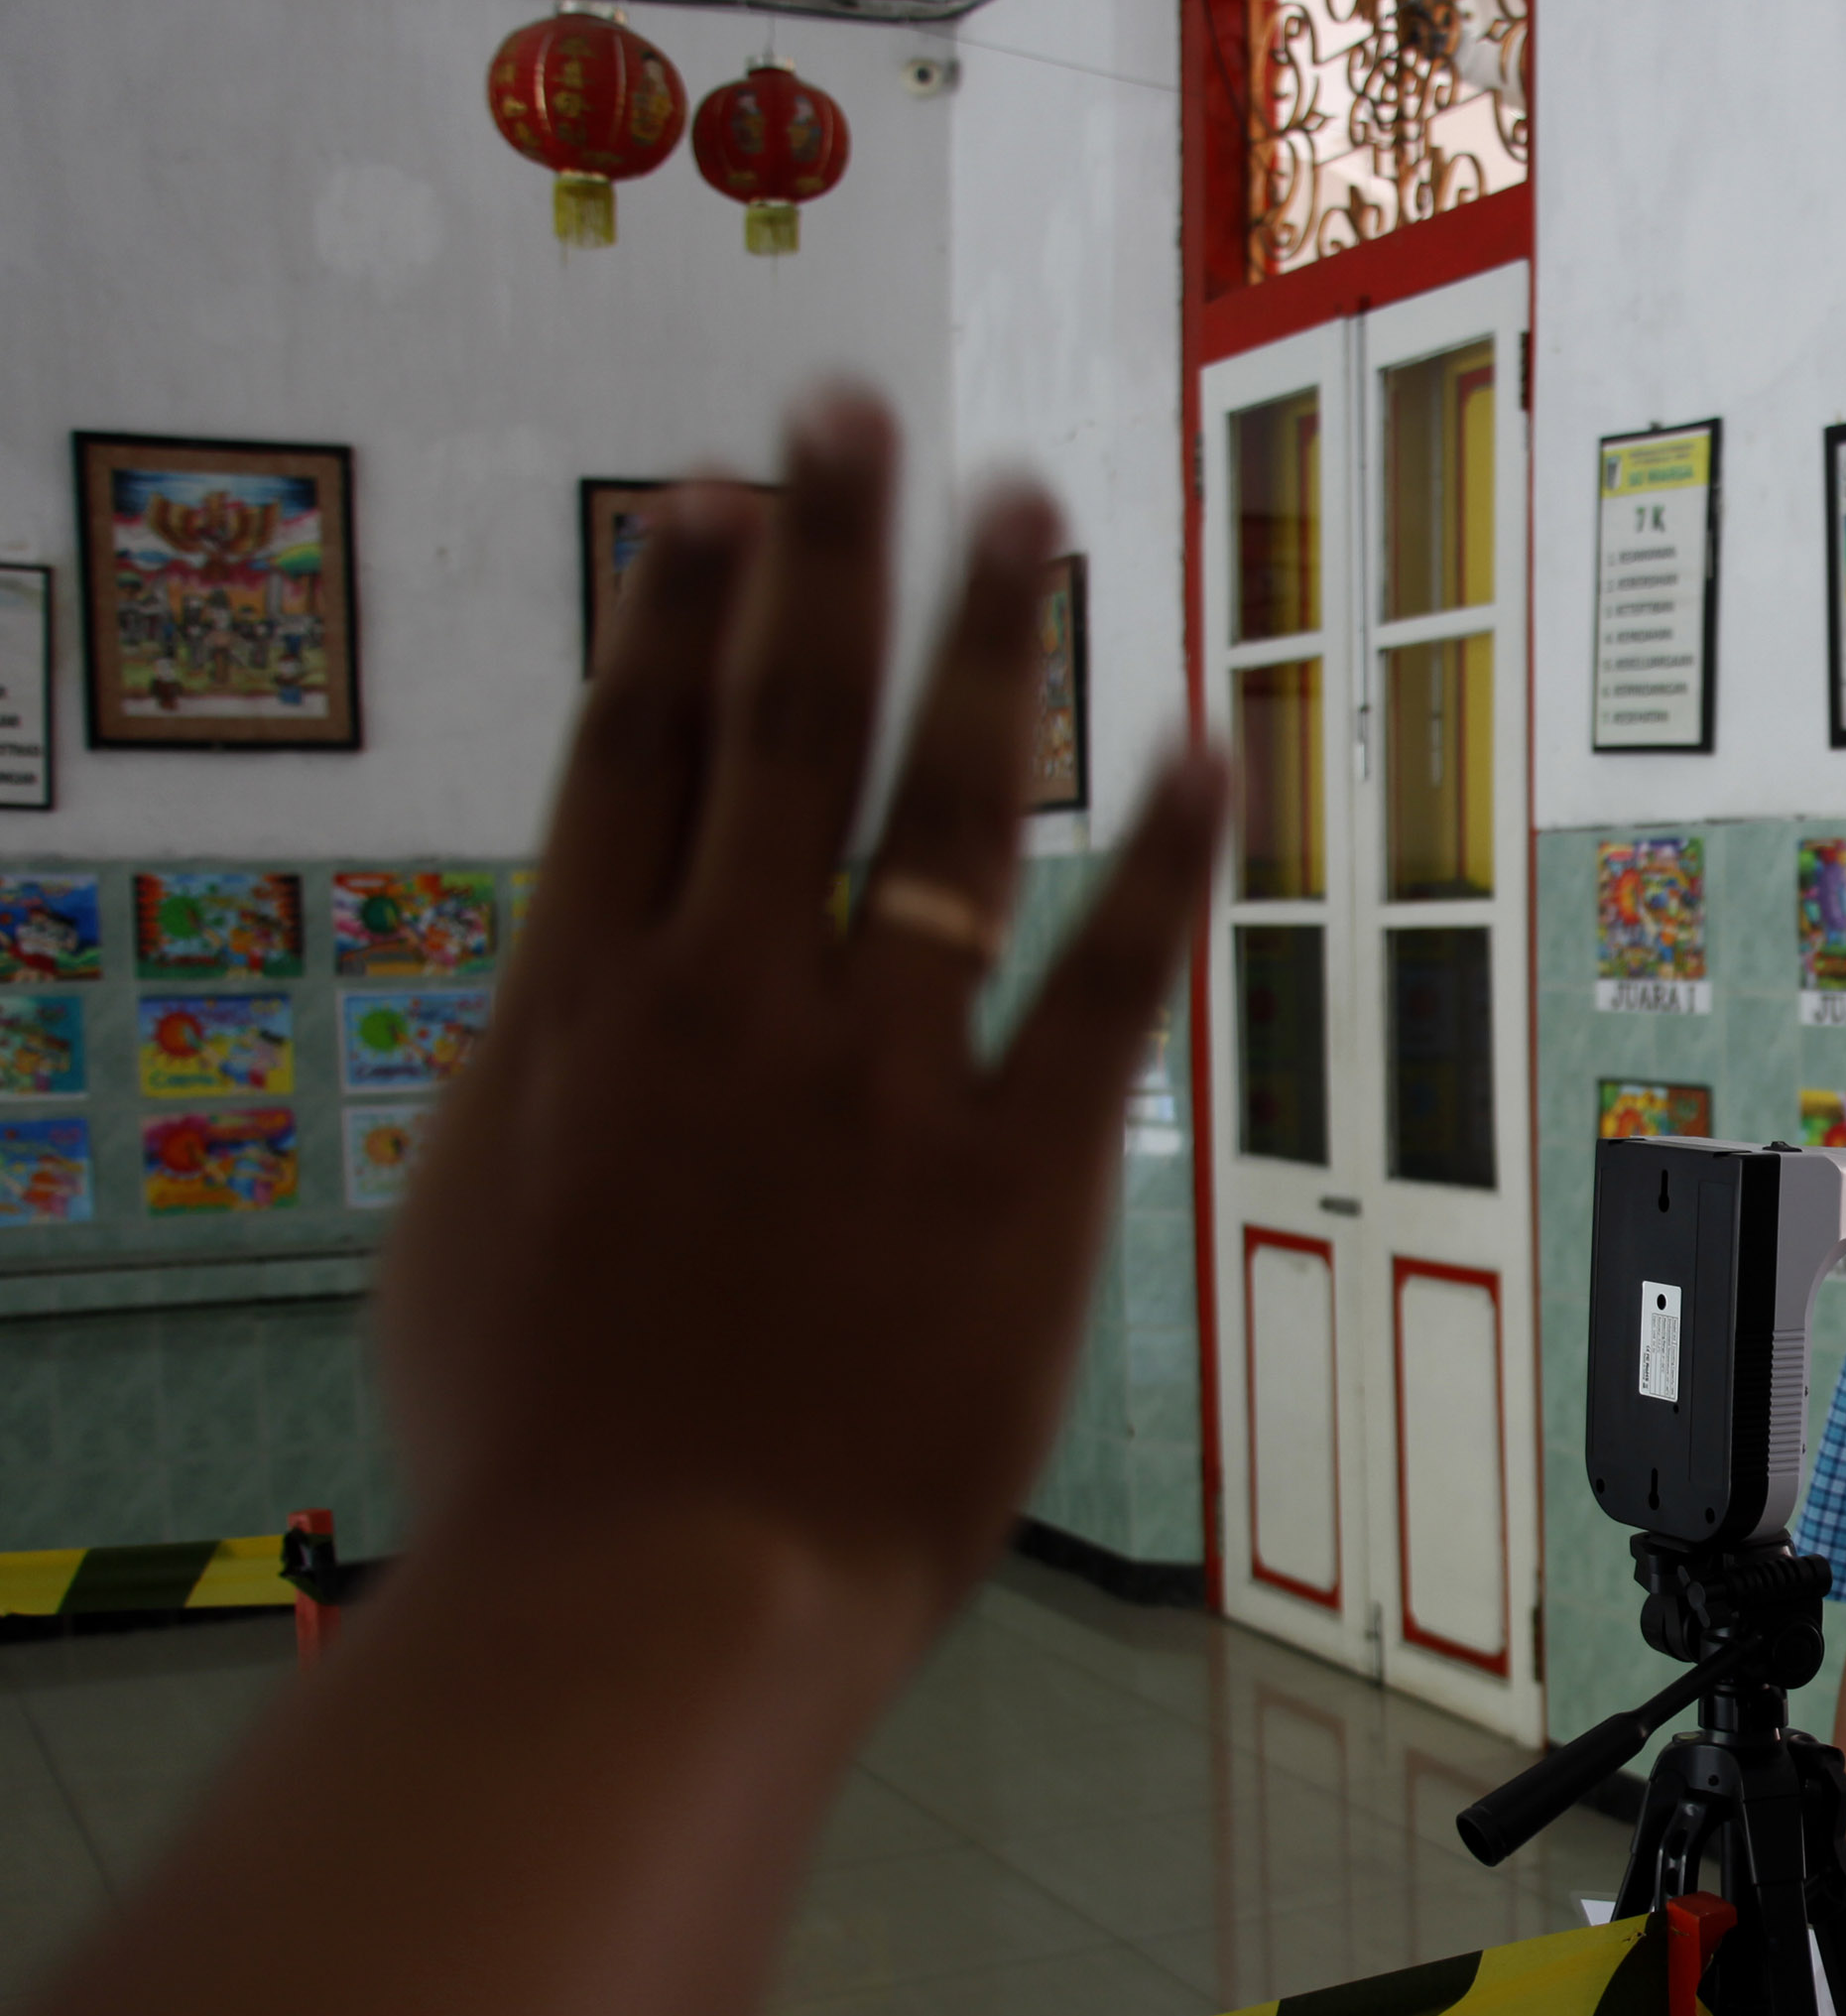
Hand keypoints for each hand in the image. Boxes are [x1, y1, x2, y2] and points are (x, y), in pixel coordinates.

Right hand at [376, 388, 1225, 1649]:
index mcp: (576, 1010)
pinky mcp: (1014, 1172)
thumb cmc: (539, 1460)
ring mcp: (874, 1077)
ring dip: (982, 638)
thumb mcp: (473, 1235)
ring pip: (933, 804)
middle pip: (776, 721)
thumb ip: (530, 1093)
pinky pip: (1105, 976)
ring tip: (1023, 507)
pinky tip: (1202, 741)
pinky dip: (1157, 852)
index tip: (717, 497)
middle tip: (859, 410)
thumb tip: (558, 1009)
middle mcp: (724, 1003)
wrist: (649, 1604)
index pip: (631, 753)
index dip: (678, 606)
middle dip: (820, 548)